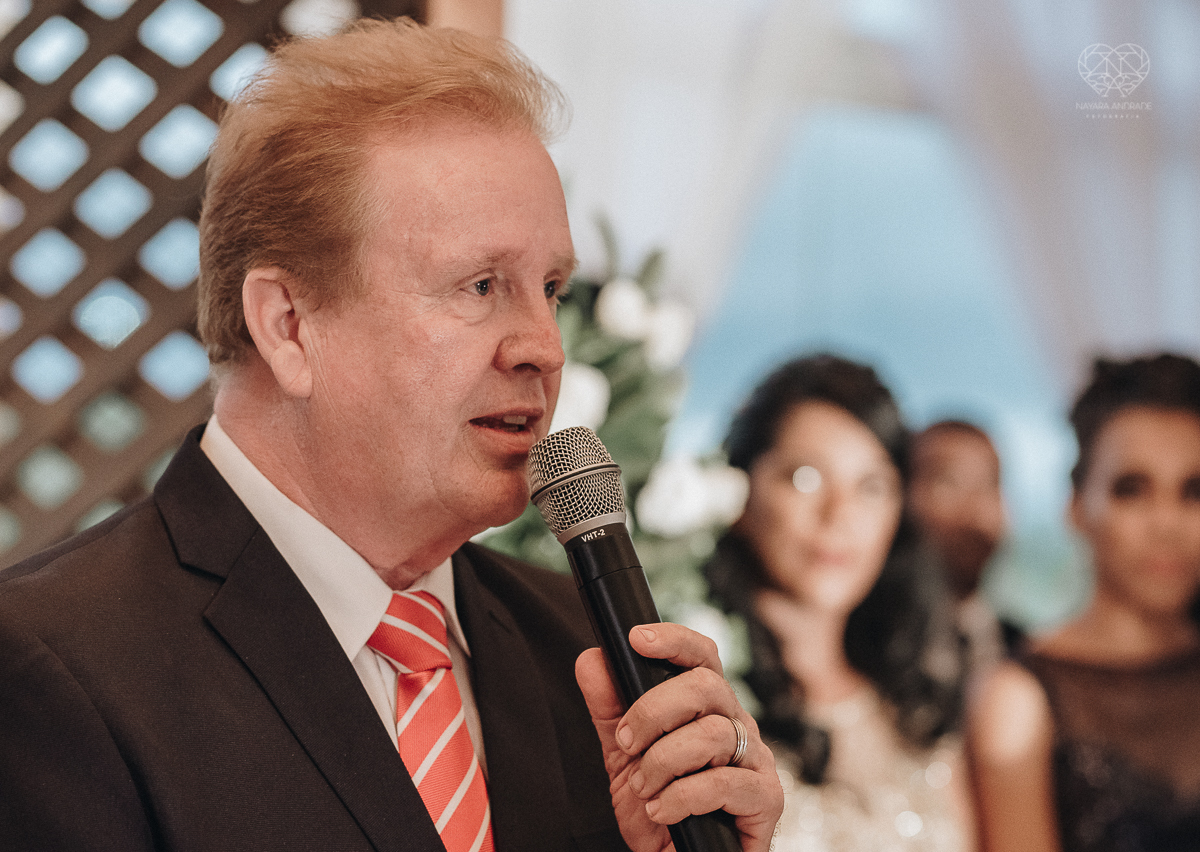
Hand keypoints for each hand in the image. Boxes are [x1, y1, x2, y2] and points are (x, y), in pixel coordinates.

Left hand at [575, 623, 782, 851]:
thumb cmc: (658, 807)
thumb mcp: (622, 755)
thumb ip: (608, 708)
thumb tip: (592, 660)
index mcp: (707, 707)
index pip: (702, 656)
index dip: (674, 640)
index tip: (636, 640)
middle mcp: (736, 724)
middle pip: (706, 685)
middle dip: (653, 711)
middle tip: (626, 743)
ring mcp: (756, 759)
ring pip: (711, 734)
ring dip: (662, 762)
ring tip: (644, 789)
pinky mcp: (765, 798)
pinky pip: (724, 782)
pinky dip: (682, 797)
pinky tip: (662, 811)